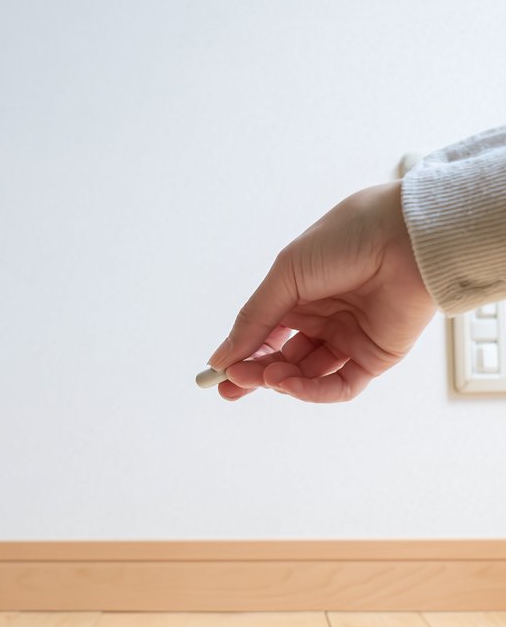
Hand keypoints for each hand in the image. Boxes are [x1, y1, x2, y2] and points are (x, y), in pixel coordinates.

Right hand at [209, 182, 436, 402]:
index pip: (264, 333)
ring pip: (307, 374)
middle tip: (233, 386)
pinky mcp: (375, 356)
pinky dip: (313, 390)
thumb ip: (254, 319)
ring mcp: (349, 338)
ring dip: (282, 380)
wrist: (408, 236)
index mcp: (301, 293)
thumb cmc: (348, 239)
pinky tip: (290, 384)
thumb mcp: (286, 276)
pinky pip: (339, 385)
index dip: (241, 353)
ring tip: (266, 378)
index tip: (218, 372)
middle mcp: (324, 317)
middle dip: (255, 373)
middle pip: (282, 358)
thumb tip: (221, 357)